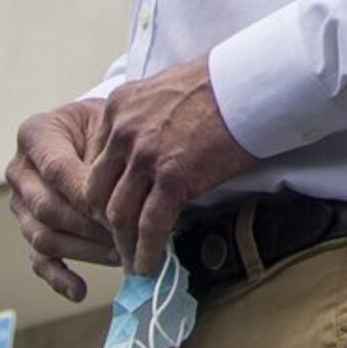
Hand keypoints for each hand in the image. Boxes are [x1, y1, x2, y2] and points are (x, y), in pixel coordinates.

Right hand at [7, 100, 122, 300]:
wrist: (97, 129)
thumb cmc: (108, 124)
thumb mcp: (109, 122)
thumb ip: (107, 153)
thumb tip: (119, 196)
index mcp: (35, 135)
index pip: (56, 170)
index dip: (86, 193)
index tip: (119, 207)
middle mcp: (20, 170)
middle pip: (48, 208)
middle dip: (89, 226)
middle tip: (127, 234)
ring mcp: (21, 203)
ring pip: (44, 236)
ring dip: (84, 250)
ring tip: (120, 254)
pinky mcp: (30, 229)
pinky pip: (39, 259)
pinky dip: (58, 278)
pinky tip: (79, 291)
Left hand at [84, 60, 261, 277]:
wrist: (252, 83)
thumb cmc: (220, 83)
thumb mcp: (164, 89)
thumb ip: (144, 117)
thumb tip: (147, 144)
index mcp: (118, 108)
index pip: (95, 161)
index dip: (101, 192)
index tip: (109, 210)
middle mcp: (123, 132)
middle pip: (97, 191)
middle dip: (103, 222)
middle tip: (116, 239)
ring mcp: (145, 156)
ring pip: (119, 213)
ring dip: (123, 243)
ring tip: (131, 260)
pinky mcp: (173, 177)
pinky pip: (150, 224)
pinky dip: (146, 250)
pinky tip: (148, 264)